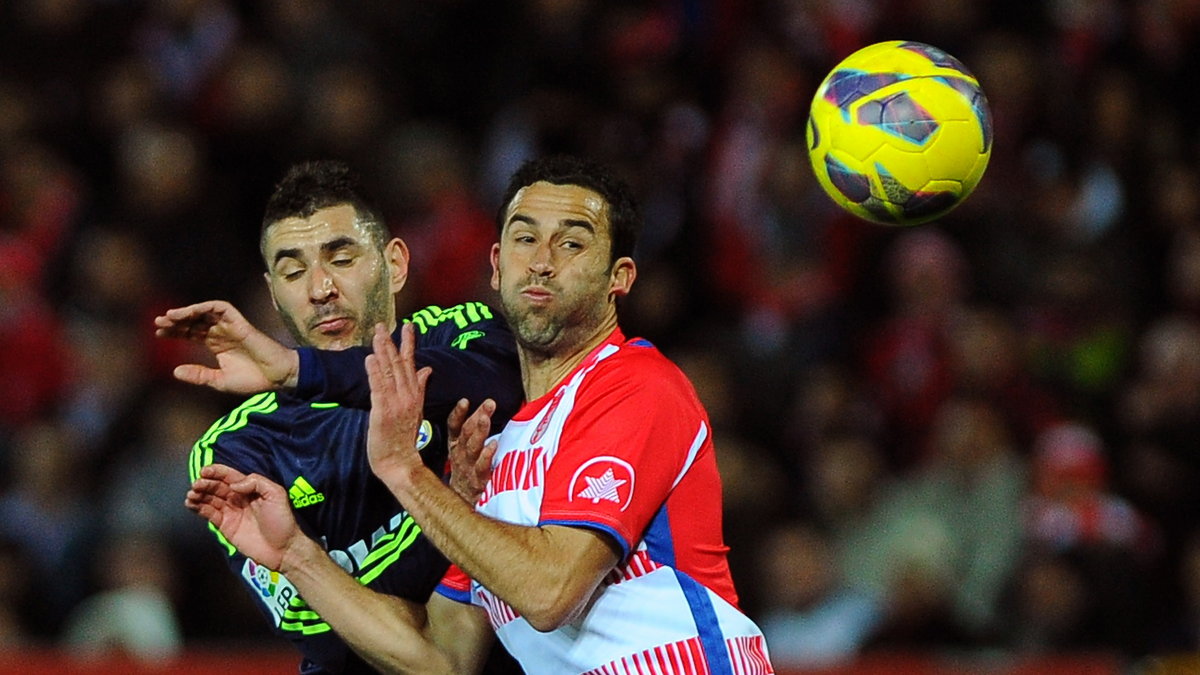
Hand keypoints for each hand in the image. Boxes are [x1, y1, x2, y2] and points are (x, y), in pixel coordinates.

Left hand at [154, 300, 299, 392]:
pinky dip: (205, 307)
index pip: (191, 332)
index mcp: (216, 344)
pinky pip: (221, 307)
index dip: (175, 332)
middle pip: (194, 321)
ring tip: (169, 317)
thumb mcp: (219, 380)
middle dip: (176, 321)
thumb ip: (199, 375)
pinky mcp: (240, 322)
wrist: (277, 377)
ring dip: (187, 312)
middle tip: (158, 323)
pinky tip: (190, 312)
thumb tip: (174, 371)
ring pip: (204, 312)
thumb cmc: (253, 380)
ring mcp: (230, 326)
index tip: (158, 334)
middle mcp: (221, 332)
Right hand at [185, 463, 301, 569]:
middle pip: (217, 487)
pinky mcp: (226, 526)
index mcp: (250, 489)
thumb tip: (234, 484)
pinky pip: (209, 514)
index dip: (216, 472)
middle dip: (205, 484)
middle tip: (196, 485)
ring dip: (199, 495)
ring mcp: (231, 512)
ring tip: (191, 494)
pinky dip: (198, 508)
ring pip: (210, 499)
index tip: (204, 471)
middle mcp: (239, 499)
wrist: (283, 549)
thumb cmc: (283, 521)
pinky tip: (190, 504)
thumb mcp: (276, 494)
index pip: (230, 476)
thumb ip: (256, 482)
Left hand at [366, 323, 432, 486]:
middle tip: (384, 325)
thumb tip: (426, 369)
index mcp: (414, 395)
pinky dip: (375, 372)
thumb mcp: (415, 410)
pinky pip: (378, 387)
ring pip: (389, 371)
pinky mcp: (383, 411)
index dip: (409, 344)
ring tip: (377, 334)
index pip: (411, 364)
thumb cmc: (403, 439)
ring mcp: (396, 403)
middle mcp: (407, 396)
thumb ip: (419, 387)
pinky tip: (370, 359)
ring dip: (382, 352)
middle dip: (392, 342)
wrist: (400, 462)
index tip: (408, 327)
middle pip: (399, 364)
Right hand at [447, 398, 497, 504]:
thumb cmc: (466, 474)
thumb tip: (487, 414)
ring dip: (480, 432)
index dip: (458, 414)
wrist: (462, 504)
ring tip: (486, 419)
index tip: (464, 401)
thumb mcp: (464, 452)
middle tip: (488, 404)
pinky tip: (493, 445)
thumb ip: (472, 434)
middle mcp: (460, 455)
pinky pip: (481, 467)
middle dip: (478, 416)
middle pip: (467, 433)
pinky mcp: (477, 480)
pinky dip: (486, 455)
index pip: (454, 427)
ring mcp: (468, 468)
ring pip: (472, 447)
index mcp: (456, 446)